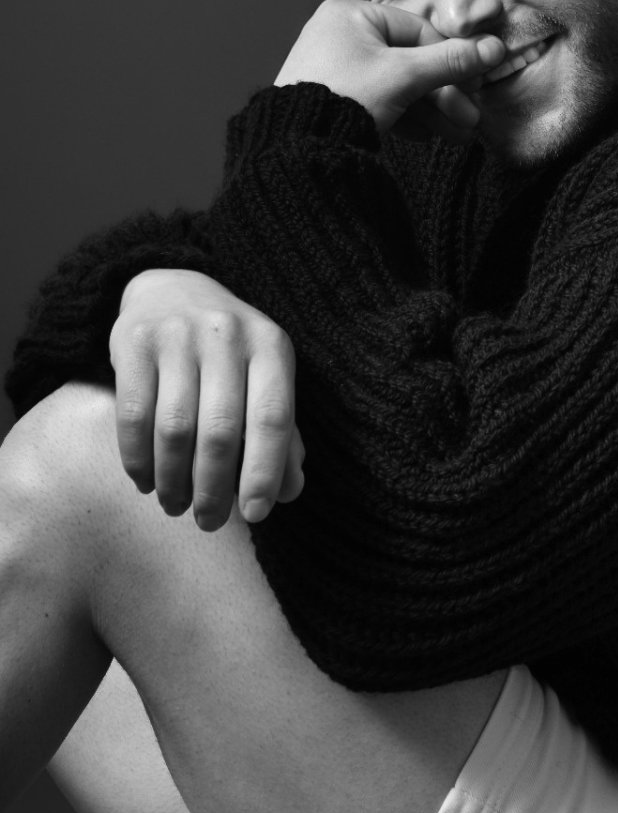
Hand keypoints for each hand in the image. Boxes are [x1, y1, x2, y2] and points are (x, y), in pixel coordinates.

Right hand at [109, 269, 303, 530]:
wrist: (171, 290)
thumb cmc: (229, 353)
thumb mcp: (264, 377)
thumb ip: (282, 433)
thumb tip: (289, 492)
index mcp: (271, 345)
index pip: (272, 417)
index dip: (264, 472)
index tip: (256, 514)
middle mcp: (227, 334)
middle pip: (220, 430)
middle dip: (214, 488)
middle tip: (209, 522)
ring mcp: (177, 335)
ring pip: (175, 428)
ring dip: (174, 480)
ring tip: (176, 506)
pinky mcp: (132, 342)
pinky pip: (134, 415)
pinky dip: (139, 459)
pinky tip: (146, 481)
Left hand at [273, 0, 505, 142]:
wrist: (294, 148)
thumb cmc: (346, 97)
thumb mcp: (404, 76)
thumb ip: (450, 62)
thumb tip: (495, 48)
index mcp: (351, 13)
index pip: (418, 31)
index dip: (451, 61)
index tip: (474, 88)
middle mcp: (341, 34)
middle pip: (409, 61)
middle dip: (443, 94)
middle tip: (469, 121)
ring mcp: (336, 67)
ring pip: (396, 85)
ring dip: (430, 111)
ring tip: (455, 137)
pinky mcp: (334, 97)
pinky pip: (378, 101)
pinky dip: (404, 117)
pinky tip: (425, 138)